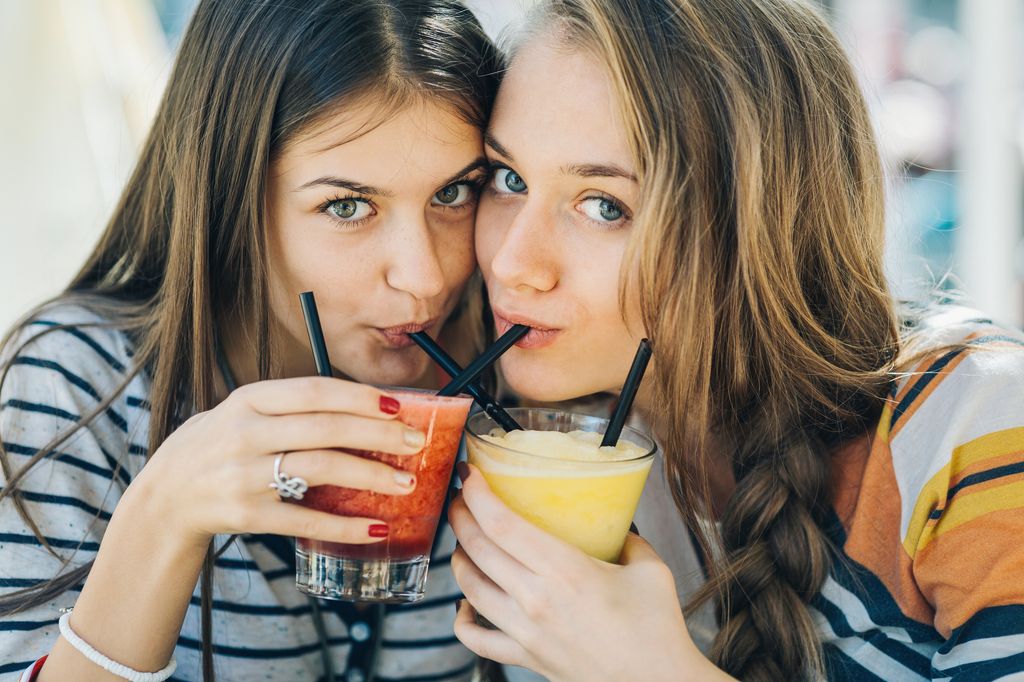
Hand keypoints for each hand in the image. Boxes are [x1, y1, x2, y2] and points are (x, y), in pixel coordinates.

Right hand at [133, 377, 427, 547]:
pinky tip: (377, 527)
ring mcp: (246, 475)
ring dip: (370, 476)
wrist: (164, 497)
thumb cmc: (217, 446)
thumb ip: (292, 406)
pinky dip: (345, 525)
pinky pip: (307, 520)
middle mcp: (246, 434)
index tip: (399, 405)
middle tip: (417, 443)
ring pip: (321, 470)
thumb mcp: (242, 411)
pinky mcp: (248, 515)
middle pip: (326, 429)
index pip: (314, 391)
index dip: (360, 397)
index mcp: (249, 400)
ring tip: (405, 483)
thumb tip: (366, 405)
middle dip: (379, 435)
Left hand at [449, 464, 726, 681]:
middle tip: (460, 498)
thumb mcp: (651, 570)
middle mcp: (536, 599)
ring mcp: (526, 631)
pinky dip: (462, 618)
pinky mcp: (526, 657)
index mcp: (565, 570)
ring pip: (469, 587)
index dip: (477, 495)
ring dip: (459, 557)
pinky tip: (466, 603)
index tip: (469, 475)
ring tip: (464, 540)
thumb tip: (618, 527)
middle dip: (460, 516)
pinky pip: (477, 639)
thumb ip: (629, 541)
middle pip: (478, 548)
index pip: (502, 524)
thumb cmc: (657, 632)